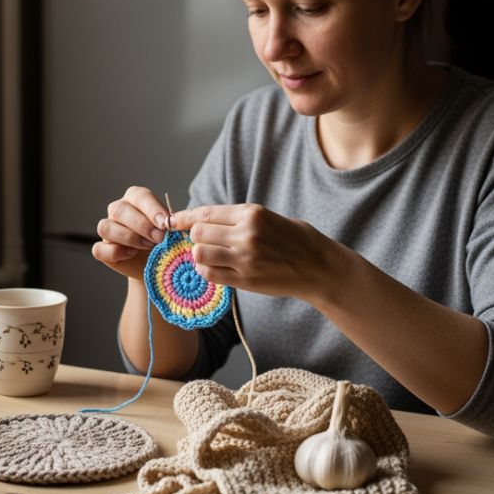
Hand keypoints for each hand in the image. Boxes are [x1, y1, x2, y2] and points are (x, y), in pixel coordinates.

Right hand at [92, 186, 168, 280]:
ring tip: (148, 246)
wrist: (159, 265)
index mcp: (136, 199)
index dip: (152, 209)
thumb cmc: (166, 241)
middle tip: (160, 238)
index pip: (139, 196)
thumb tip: (170, 222)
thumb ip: (171, 224)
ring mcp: (108, 229)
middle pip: (119, 210)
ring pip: (105, 227)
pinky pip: (99, 249)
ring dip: (129, 237)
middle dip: (142, 225)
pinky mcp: (102, 249)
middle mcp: (119, 210)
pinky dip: (115, 252)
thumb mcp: (172, 230)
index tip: (165, 223)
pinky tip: (131, 254)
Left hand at [169, 203, 341, 300]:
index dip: (184, 218)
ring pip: (200, 254)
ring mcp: (245, 259)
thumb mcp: (269, 217)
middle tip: (201, 241)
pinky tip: (214, 268)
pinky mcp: (245, 280)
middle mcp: (246, 234)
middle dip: (194, 236)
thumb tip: (207, 219)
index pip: (205, 213)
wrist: (320, 268)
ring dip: (199, 254)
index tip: (173, 221)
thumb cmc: (297, 239)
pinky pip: (211, 274)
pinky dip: (207, 271)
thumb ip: (239, 218)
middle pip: (198, 233)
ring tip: (208, 255)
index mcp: (252, 214)